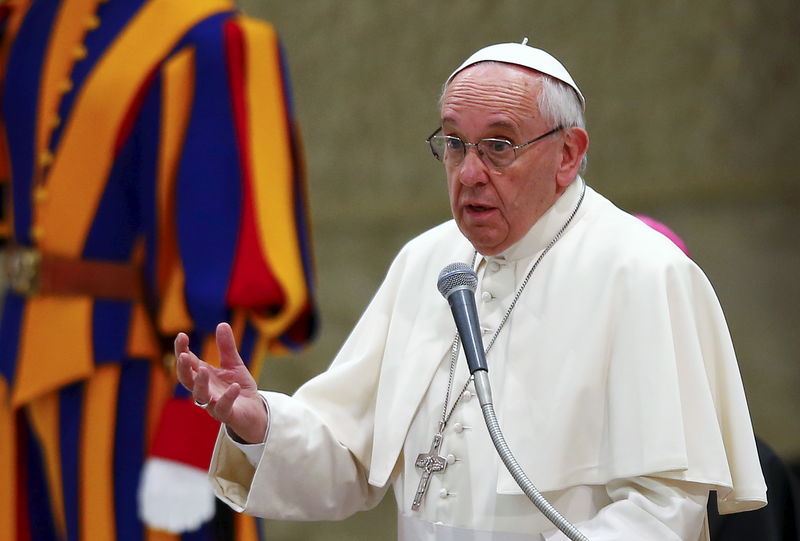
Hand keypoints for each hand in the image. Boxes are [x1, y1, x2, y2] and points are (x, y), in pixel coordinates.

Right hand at [175, 322, 267, 442]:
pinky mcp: (227, 414)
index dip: (182, 350)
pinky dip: (228, 397)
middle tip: (183, 355)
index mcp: (203, 376)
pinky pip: (224, 408)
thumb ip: (227, 347)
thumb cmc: (237, 387)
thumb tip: (222, 324)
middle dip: (183, 368)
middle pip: (187, 380)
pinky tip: (234, 386)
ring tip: (204, 370)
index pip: (188, 363)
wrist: (253, 411)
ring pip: (200, 396)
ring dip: (200, 384)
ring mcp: (213, 403)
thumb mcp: (234, 364)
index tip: (181, 335)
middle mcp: (204, 390)